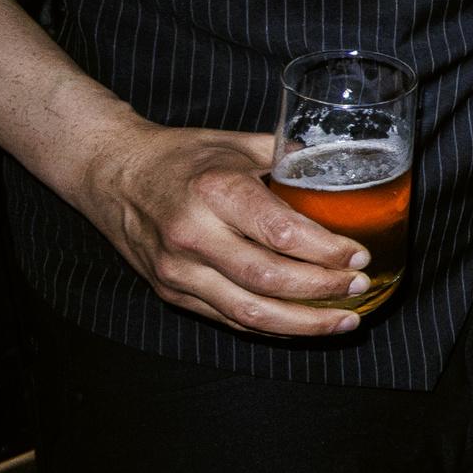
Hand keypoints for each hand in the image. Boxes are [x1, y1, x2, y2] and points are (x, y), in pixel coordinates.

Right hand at [70, 121, 374, 336]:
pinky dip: (273, 327)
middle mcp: (193, 234)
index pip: (280, 232)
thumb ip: (287, 158)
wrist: (111, 173)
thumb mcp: (234, 144)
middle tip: (361, 287)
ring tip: (345, 320)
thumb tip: (340, 168)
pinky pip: (230, 319)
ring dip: (305, 324)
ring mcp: (178, 271)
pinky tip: (304, 325)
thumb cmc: (181, 155)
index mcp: (214, 190)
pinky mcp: (172, 293)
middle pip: (269, 279)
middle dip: (324, 290)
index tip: (359, 255)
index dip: (326, 251)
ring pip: (250, 313)